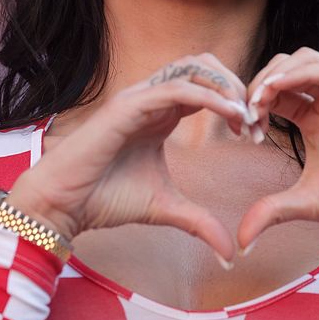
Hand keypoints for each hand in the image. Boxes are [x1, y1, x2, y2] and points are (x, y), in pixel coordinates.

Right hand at [7, 54, 251, 262]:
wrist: (64, 205)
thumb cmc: (105, 199)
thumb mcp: (166, 208)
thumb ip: (200, 223)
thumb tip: (231, 254)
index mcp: (160, 113)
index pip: (206, 86)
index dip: (236, 103)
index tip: (255, 134)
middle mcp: (150, 98)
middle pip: (204, 65)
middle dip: (236, 86)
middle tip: (255, 121)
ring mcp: (138, 97)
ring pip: (192, 68)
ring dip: (226, 87)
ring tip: (245, 117)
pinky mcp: (128, 106)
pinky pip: (176, 88)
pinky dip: (209, 97)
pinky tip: (231, 116)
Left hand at [238, 47, 318, 252]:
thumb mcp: (306, 203)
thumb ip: (271, 212)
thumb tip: (241, 241)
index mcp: (313, 116)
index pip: (275, 92)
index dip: (253, 104)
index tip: (243, 130)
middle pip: (285, 67)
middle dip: (259, 84)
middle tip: (247, 112)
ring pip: (305, 59)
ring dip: (276, 73)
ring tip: (259, 98)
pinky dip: (301, 73)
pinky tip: (280, 88)